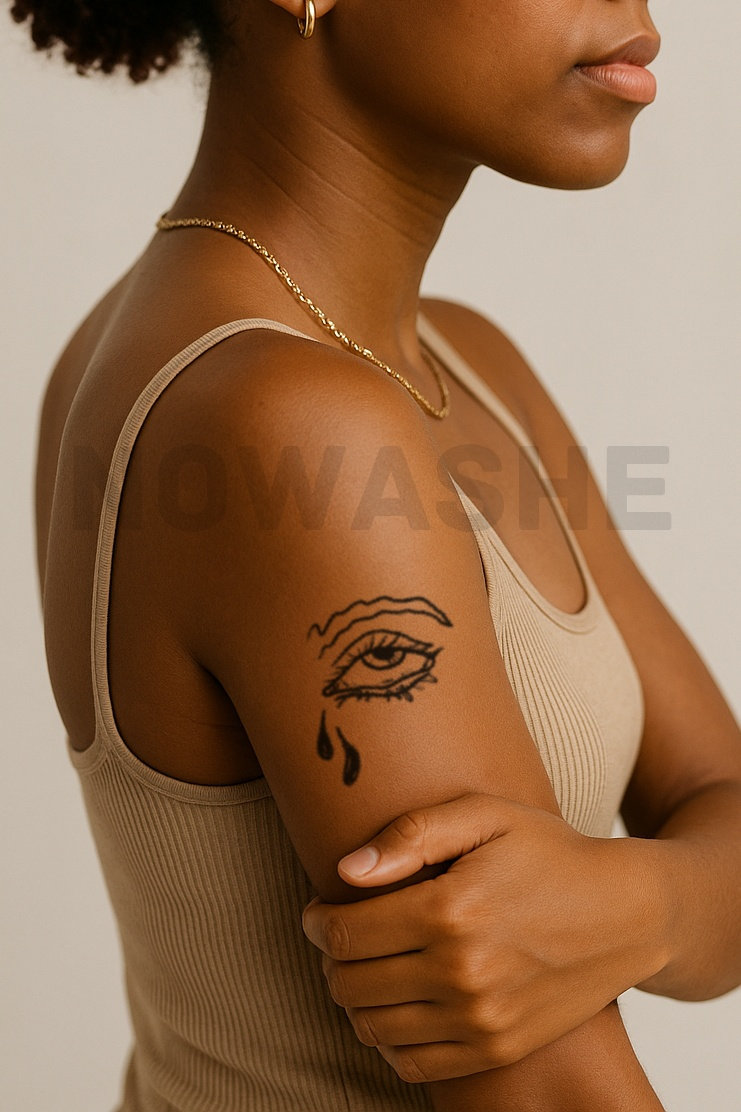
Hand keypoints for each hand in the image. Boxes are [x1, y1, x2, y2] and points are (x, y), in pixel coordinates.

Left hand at [301, 792, 669, 1082]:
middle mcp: (462, 973)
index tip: (318, 910)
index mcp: (450, 909)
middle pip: (349, 985)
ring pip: (372, 1027)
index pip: (342, 934)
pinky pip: (412, 1063)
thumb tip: (346, 870)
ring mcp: (481, 1020)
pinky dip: (388, 1039)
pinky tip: (398, 1004)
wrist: (626, 914)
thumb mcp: (486, 816)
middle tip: (341, 936)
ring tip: (368, 967)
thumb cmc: (550, 853)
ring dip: (354, 999)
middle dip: (330, 959)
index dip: (315, 922)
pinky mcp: (497, 1048)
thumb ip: (412, 834)